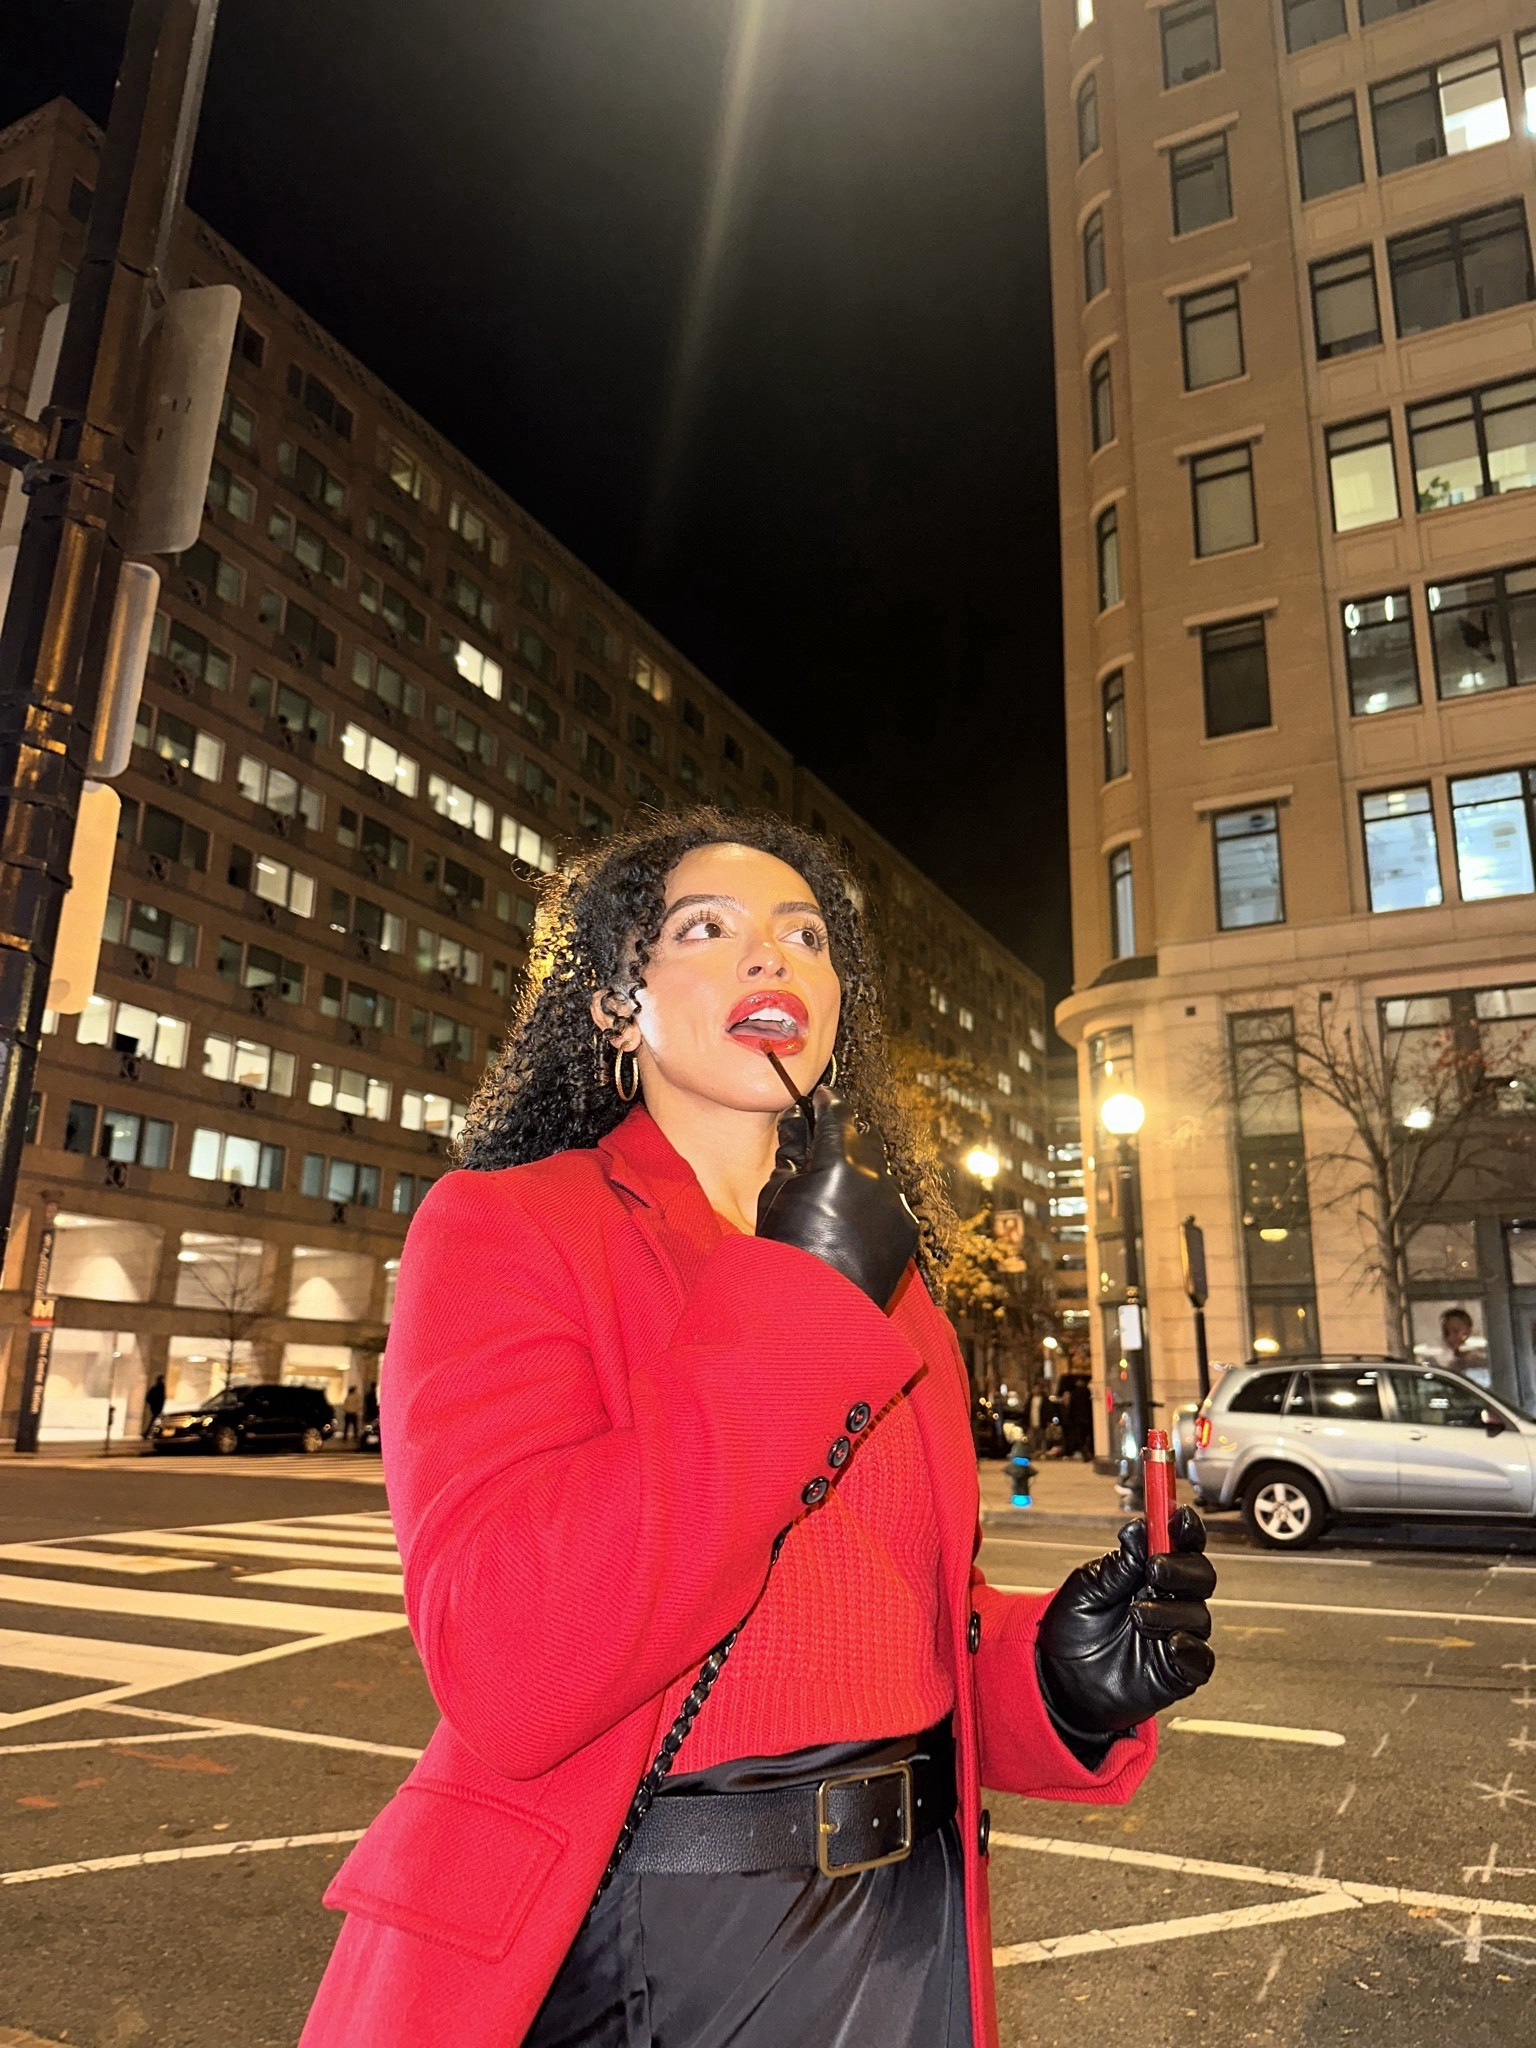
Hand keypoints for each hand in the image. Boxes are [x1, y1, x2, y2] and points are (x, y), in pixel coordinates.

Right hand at [756, 1087, 919, 1309]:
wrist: (816, 1308)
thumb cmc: (785, 1251)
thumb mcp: (775, 1195)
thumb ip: (791, 1156)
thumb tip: (798, 1129)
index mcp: (839, 1163)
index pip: (838, 1113)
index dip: (828, 1101)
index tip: (822, 1097)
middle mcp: (876, 1177)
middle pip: (863, 1138)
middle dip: (844, 1138)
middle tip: (822, 1148)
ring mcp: (896, 1204)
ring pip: (879, 1171)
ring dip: (860, 1172)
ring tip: (835, 1194)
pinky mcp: (908, 1228)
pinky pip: (890, 1202)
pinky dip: (873, 1203)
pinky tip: (851, 1221)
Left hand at [1035, 1506, 1215, 1744]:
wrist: (1059, 1681)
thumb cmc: (1072, 1630)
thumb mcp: (1085, 1590)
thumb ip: (1117, 1566)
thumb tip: (1138, 1529)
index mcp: (1148, 1573)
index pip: (1180, 1545)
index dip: (1186, 1529)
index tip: (1179, 1517)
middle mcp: (1168, 1601)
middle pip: (1200, 1576)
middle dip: (1183, 1568)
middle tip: (1154, 1568)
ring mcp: (1176, 1635)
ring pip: (1198, 1615)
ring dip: (1170, 1610)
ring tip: (1136, 1614)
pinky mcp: (1178, 1672)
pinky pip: (1201, 1660)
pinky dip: (1191, 1649)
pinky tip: (1172, 1643)